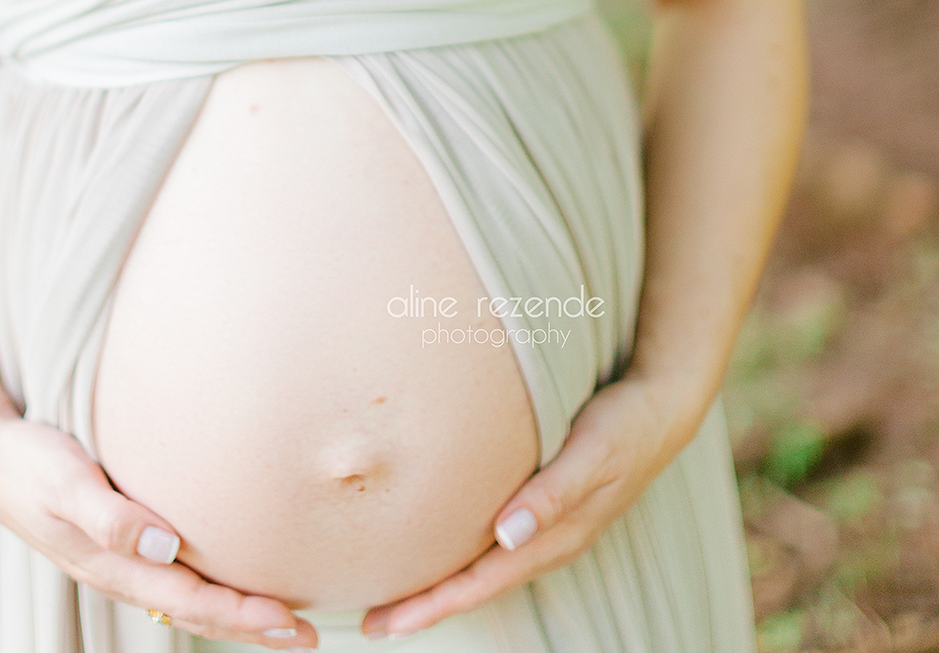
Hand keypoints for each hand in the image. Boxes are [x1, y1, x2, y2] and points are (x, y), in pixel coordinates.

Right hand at [0, 410, 317, 646]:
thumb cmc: (31, 462)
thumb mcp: (65, 482)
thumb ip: (110, 516)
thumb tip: (164, 546)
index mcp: (115, 566)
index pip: (192, 601)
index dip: (242, 615)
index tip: (290, 622)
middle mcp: (125, 573)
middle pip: (200, 613)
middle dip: (255, 627)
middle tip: (313, 637)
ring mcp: (124, 562)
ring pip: (191, 601)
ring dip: (239, 614)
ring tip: (289, 622)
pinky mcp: (124, 543)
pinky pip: (177, 578)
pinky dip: (214, 588)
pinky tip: (235, 578)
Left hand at [359, 375, 696, 639]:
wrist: (661, 409)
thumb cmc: (624, 426)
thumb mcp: (593, 453)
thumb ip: (553, 493)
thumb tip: (507, 536)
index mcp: (555, 538)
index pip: (483, 582)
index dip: (435, 604)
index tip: (389, 623)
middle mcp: (546, 543)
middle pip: (477, 585)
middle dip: (425, 606)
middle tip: (371, 623)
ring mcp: (546, 529)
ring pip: (484, 568)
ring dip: (440, 585)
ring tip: (394, 596)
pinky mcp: (543, 508)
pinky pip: (494, 545)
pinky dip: (461, 555)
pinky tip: (440, 548)